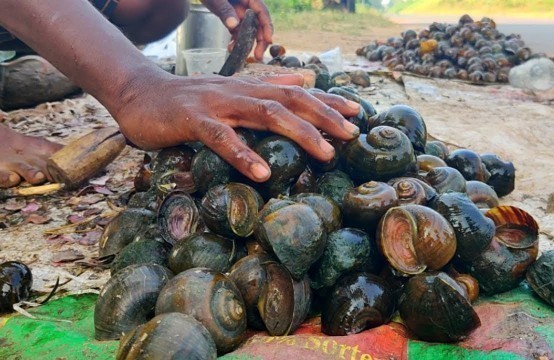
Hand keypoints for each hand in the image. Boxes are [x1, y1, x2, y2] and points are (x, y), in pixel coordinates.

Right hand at [113, 72, 360, 181]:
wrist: (139, 93)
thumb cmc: (187, 101)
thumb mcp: (229, 95)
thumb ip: (262, 93)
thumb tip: (297, 87)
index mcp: (249, 89)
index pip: (295, 92)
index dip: (326, 101)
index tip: (356, 112)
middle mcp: (240, 92)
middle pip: (290, 100)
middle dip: (324, 116)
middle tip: (351, 134)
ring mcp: (218, 104)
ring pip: (265, 114)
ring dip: (299, 133)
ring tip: (325, 153)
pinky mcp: (193, 119)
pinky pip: (222, 138)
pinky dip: (244, 154)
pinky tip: (262, 173)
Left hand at [203, 0, 272, 60]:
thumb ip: (225, 10)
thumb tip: (234, 26)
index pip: (262, 12)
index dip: (267, 27)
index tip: (268, 41)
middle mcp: (247, 6)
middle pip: (259, 24)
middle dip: (260, 40)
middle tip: (258, 56)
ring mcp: (239, 13)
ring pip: (249, 30)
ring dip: (247, 43)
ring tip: (242, 55)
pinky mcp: (232, 18)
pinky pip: (237, 31)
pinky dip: (236, 40)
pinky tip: (231, 48)